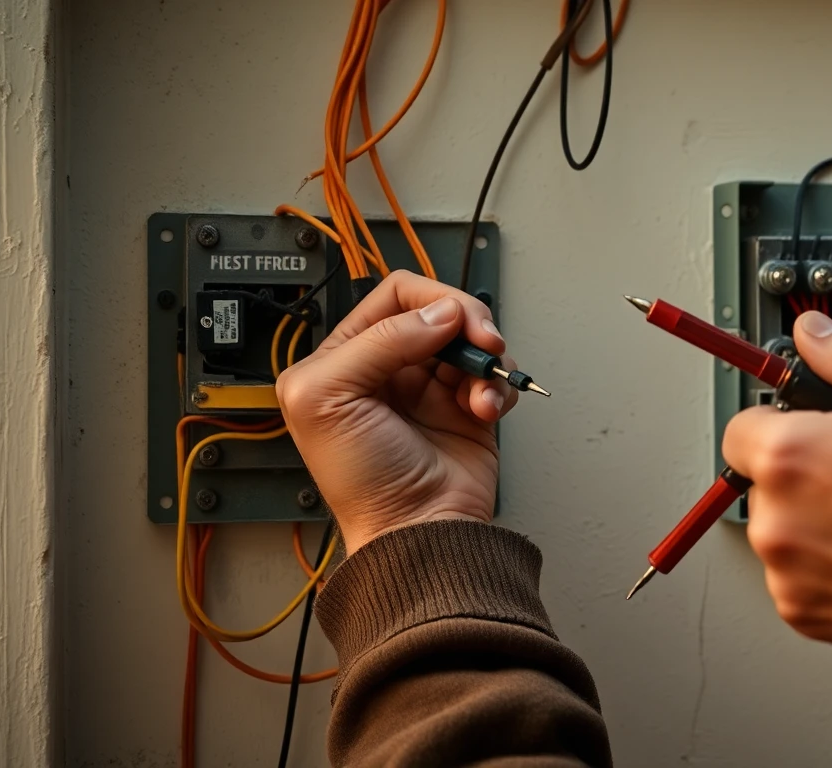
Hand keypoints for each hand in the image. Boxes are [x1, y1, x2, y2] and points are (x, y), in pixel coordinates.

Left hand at [276, 271, 517, 553]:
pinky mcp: (468, 407)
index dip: (425, 301)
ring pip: (472, 339)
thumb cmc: (362, 484)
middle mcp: (389, 369)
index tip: (447, 324)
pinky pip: (495, 374)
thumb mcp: (331, 399)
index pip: (392, 299)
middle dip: (468, 321)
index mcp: (344, 360)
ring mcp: (432, 387)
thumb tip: (438, 313)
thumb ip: (376, 342)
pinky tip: (487, 409)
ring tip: (483, 390)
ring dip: (486, 358)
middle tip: (485, 340)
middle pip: (439, 311)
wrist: (418, 533)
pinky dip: (499, 386)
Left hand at [721, 312, 831, 673]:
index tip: (822, 419)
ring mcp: (795, 581)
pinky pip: (806, 576)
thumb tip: (815, 335)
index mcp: (793, 459)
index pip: (743, 424)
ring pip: (787, 529)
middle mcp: (780, 526)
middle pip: (766, 479)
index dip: (788, 414)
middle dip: (810, 467)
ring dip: (821, 517)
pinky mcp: (818, 622)